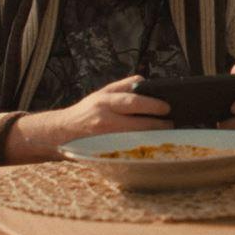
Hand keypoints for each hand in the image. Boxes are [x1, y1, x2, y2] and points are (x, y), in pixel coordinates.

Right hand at [4, 75, 172, 163]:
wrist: (63, 131)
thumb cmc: (88, 110)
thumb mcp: (103, 92)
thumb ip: (125, 85)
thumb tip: (147, 82)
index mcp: (105, 102)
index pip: (133, 102)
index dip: (152, 105)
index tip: (167, 108)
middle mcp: (104, 120)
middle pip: (137, 125)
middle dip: (158, 125)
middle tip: (171, 124)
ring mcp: (104, 139)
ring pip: (135, 139)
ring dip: (153, 137)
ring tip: (166, 133)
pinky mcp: (104, 152)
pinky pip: (128, 150)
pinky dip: (142, 147)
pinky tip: (153, 144)